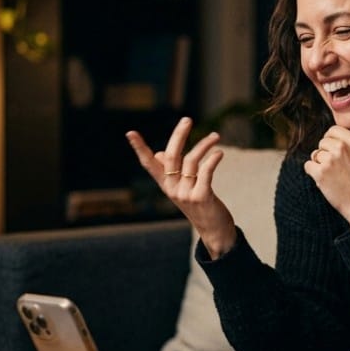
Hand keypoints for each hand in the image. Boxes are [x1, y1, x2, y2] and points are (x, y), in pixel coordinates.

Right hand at [126, 117, 237, 257]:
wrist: (214, 231)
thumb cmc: (199, 204)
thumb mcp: (181, 188)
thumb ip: (170, 171)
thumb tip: (158, 152)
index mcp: (165, 184)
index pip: (148, 163)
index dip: (139, 148)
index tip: (130, 132)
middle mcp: (172, 188)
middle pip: (170, 156)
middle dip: (179, 135)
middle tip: (187, 119)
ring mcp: (185, 194)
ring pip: (191, 161)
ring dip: (204, 145)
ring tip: (215, 136)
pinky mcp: (201, 197)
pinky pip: (205, 172)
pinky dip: (212, 159)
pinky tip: (219, 152)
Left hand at [303, 125, 349, 230]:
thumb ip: (347, 144)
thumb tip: (329, 138)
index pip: (332, 130)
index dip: (330, 140)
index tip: (334, 150)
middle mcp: (342, 147)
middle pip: (322, 142)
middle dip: (325, 153)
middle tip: (336, 168)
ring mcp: (330, 159)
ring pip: (315, 155)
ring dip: (320, 165)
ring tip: (334, 176)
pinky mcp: (320, 172)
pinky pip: (308, 166)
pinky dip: (313, 173)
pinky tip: (326, 181)